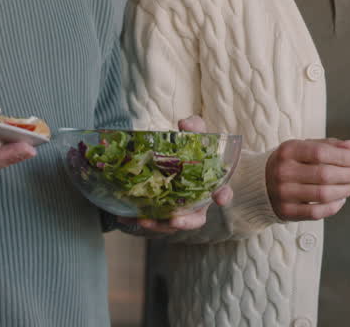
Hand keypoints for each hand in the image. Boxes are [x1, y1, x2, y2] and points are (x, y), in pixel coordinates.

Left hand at [117, 115, 232, 233]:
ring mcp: (180, 211)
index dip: (224, 195)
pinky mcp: (162, 213)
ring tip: (144, 220)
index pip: (223, 192)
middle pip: (197, 219)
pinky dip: (139, 220)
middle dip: (186, 222)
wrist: (176, 160)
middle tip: (175, 220)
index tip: (221, 198)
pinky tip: (125, 216)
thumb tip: (184, 124)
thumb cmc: (192, 150)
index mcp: (210, 185)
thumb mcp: (195, 135)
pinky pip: (153, 220)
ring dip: (159, 225)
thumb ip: (194, 127)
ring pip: (172, 224)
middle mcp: (198, 203)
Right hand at [266, 138, 349, 220]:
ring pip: (323, 194)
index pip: (321, 152)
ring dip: (345, 190)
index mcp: (288, 151)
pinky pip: (316, 212)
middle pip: (325, 174)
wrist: (258, 184)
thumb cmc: (288, 163)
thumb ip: (328, 145)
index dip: (344, 157)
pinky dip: (334, 206)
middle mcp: (284, 171)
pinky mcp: (287, 211)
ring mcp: (284, 193)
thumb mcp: (303, 147)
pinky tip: (341, 199)